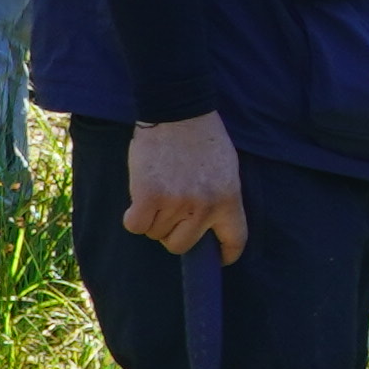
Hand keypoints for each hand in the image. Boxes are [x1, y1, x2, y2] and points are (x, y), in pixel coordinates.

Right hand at [122, 113, 251, 262]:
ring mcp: (176, 203)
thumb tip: (207, 227)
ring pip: (156, 233)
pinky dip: (134, 216)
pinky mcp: (148, 197)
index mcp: (229, 199)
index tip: (218, 257)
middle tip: (170, 212)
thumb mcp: (227, 170)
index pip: (234, 240)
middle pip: (182, 245)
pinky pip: (136, 225)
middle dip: (173, 234)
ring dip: (153, 218)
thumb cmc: (202, 137)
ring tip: (158, 189)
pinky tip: (139, 198)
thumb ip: (220, 198)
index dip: (225, 254)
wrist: (177, 110)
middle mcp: (204, 206)